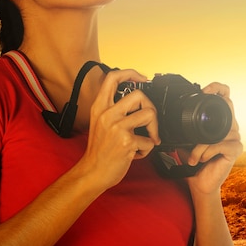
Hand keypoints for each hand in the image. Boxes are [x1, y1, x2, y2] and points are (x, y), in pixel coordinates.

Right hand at [79, 69, 160, 190]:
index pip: (112, 78)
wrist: (92, 173)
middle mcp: (107, 114)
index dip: (130, 73)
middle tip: (149, 121)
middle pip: (138, 95)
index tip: (141, 78)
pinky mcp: (126, 141)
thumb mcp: (99, 123)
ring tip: (146, 139)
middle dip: (150, 107)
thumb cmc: (98, 150)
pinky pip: (149, 140)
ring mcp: (117, 127)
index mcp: (99, 107)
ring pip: (149, 114)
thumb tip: (137, 102)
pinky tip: (137, 154)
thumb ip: (113, 110)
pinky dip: (147, 149)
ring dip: (154, 130)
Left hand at [185, 82, 242, 195]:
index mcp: (220, 121)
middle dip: (209, 112)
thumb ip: (183, 126)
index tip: (204, 90)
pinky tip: (200, 159)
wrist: (200, 184)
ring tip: (193, 156)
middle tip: (196, 121)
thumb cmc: (195, 161)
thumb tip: (168, 114)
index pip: (225, 96)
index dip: (217, 88)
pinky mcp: (236, 149)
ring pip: (217, 131)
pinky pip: (219, 144)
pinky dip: (205, 151)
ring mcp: (235, 138)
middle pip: (227, 106)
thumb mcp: (186, 139)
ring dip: (200, 145)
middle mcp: (231, 127)